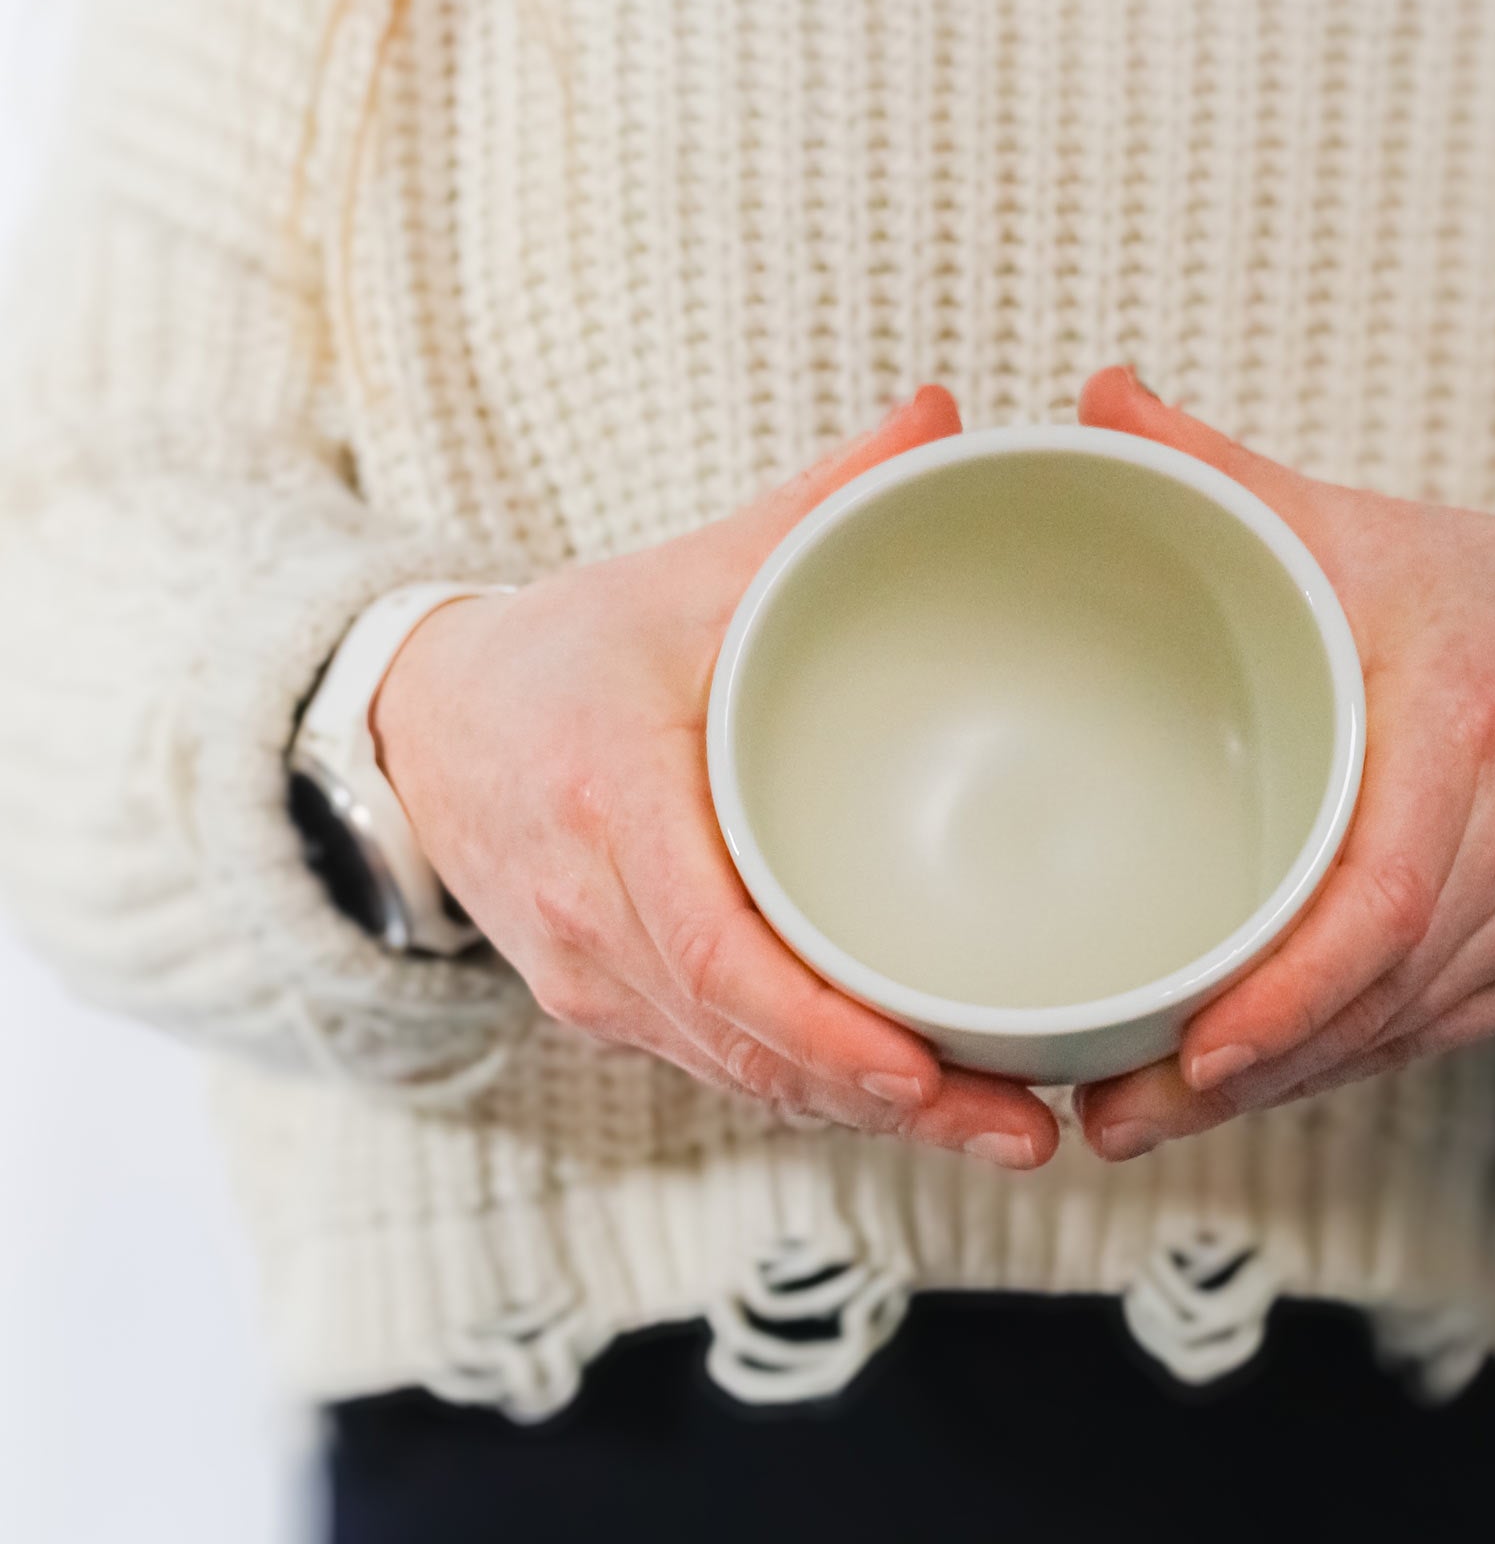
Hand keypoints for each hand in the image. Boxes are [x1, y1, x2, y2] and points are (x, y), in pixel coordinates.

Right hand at [370, 386, 1059, 1170]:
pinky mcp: (602, 1003)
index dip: (826, 1027)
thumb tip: (943, 417)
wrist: (418, 728)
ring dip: (863, 1115)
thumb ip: (818, 503)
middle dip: (888, 1101)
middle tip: (1026, 1125)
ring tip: (1001, 1127)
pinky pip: (716, 1065)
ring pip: (738, 1076)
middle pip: (748, 1043)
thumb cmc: (565, 652)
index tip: (929, 1066)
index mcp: (610, 799)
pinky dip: (810, 1088)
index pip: (721, 947)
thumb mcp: (683, 570)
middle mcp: (593, 912)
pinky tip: (908, 1098)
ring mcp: (591, 976)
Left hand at [1071, 368, 1494, 1161]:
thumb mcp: (1356, 524)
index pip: (1385, 895)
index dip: (1292, 991)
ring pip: (1406, 1031)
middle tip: (1113, 1117)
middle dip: (1247, 1073)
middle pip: (1382, 993)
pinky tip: (1256, 1085)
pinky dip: (1346, 1062)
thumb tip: (1092, 398)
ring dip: (1284, 1086)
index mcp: (1462, 726)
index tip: (1191, 1046)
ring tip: (1151, 1119)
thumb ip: (1220, 469)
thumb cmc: (1484, 592)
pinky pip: (1441, 1031)